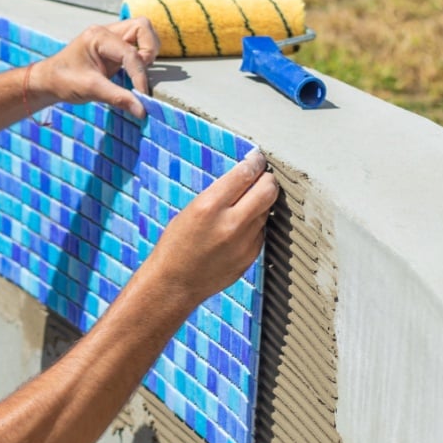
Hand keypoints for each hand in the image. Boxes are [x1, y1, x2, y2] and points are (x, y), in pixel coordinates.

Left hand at [32, 17, 159, 118]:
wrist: (49, 81)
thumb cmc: (63, 81)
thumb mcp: (90, 90)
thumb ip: (118, 98)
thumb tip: (142, 111)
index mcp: (98, 37)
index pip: (130, 53)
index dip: (140, 76)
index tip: (142, 97)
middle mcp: (107, 32)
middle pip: (142, 28)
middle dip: (149, 50)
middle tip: (141, 74)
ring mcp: (112, 38)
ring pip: (143, 34)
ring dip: (147, 52)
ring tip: (136, 74)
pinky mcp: (115, 48)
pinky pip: (137, 46)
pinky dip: (141, 59)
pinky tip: (133, 75)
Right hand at [143, 149, 279, 303]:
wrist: (175, 283)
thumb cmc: (176, 244)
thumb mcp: (191, 210)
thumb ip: (220, 194)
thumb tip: (247, 177)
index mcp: (209, 206)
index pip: (245, 174)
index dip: (255, 162)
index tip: (257, 158)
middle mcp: (230, 223)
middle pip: (268, 189)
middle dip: (268, 179)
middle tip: (263, 176)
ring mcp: (244, 242)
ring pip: (266, 210)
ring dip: (260, 203)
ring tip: (244, 206)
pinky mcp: (250, 256)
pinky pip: (261, 231)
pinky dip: (254, 225)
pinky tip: (237, 229)